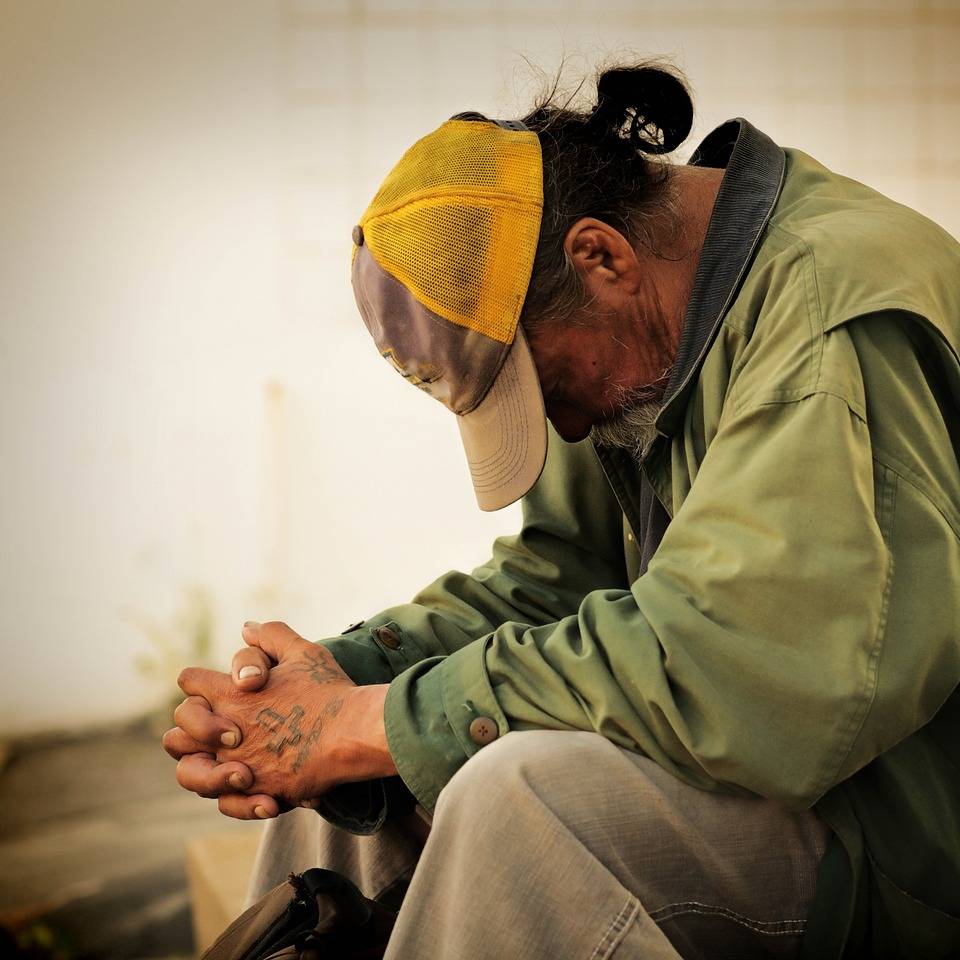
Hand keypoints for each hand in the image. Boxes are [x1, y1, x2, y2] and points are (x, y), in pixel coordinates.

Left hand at [164, 621, 394, 817]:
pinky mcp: (258, 790)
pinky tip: (253, 782)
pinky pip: (225, 801)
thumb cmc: (330, 691)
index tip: (214, 685)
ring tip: (230, 761)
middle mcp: (226, 732)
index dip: (199, 681)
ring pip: (190, 773)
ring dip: (203, 766)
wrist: (353, 734)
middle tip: (220, 727)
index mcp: (231, 694)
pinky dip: (234, 796)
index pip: (190, 682)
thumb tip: (246, 628)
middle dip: (193, 727)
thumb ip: (272, 636)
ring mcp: (239, 765)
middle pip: (177, 732)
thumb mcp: (303, 652)